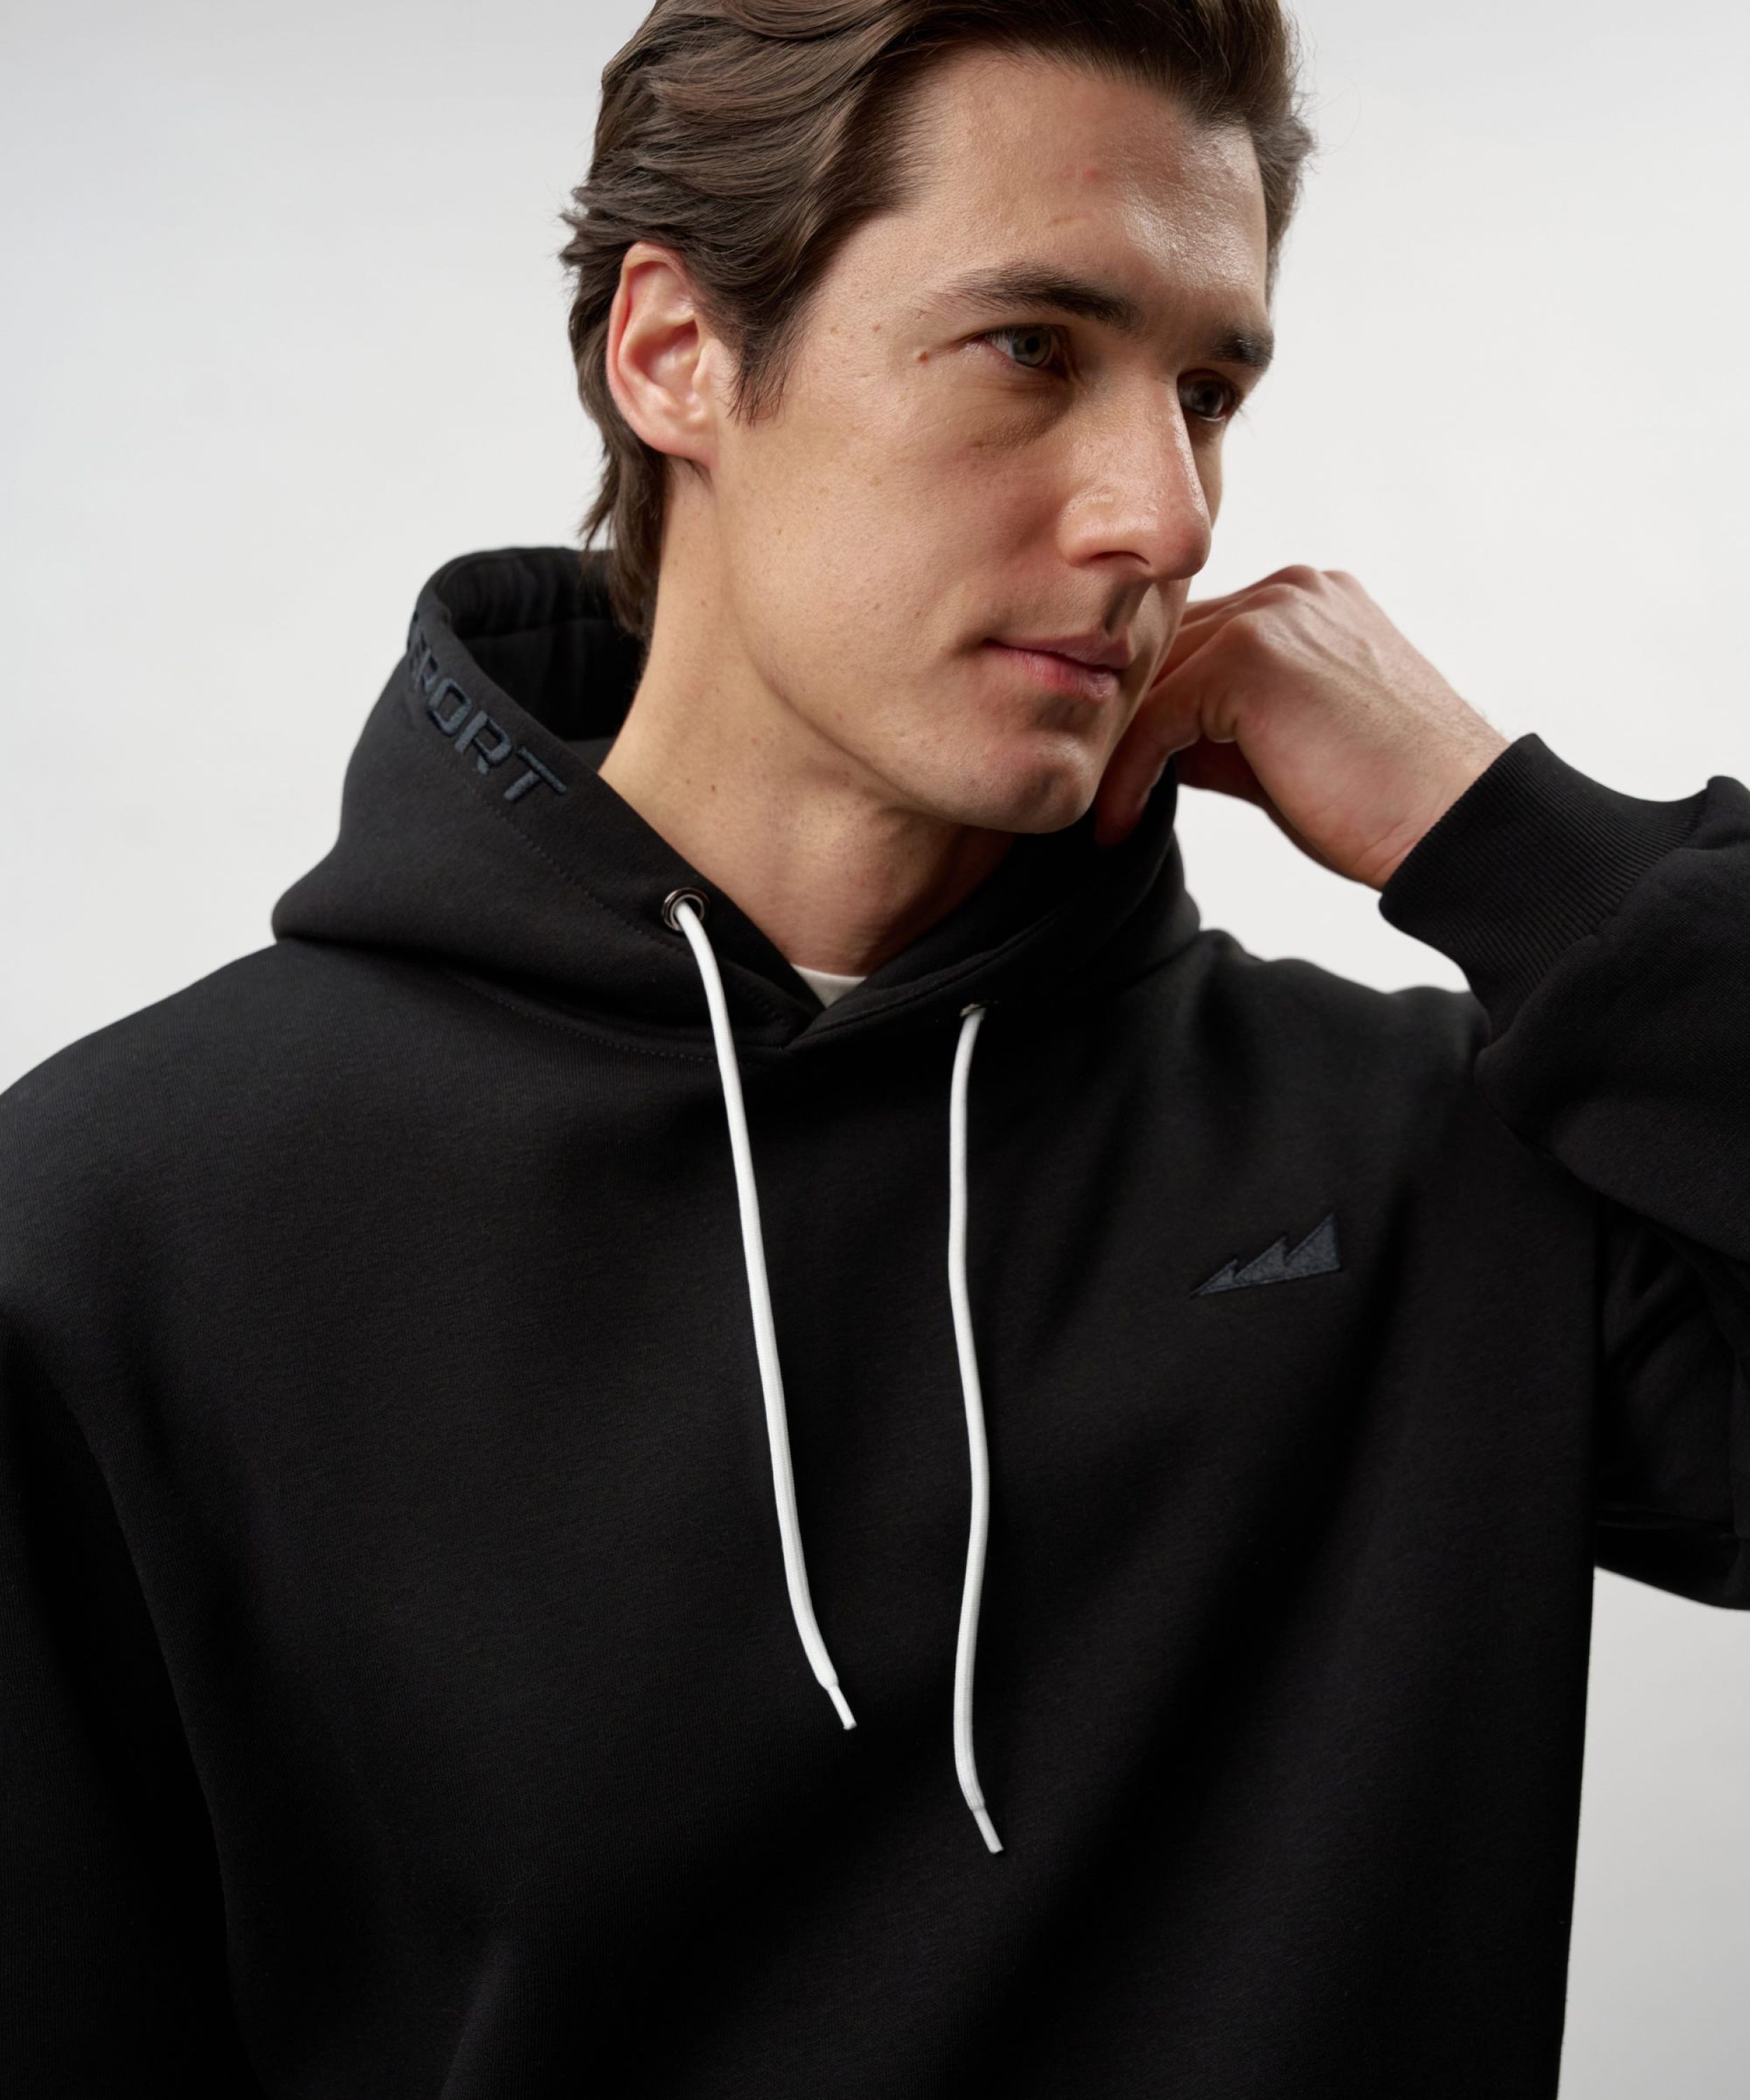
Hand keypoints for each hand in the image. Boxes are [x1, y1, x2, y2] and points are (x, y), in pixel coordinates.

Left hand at [1094, 565, 1509, 888]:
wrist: (1457, 827)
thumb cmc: (1384, 804)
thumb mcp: (1286, 750)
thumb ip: (1219, 728)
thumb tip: (1140, 746)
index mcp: (1307, 603)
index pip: (1195, 642)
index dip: (1148, 707)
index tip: (1111, 774)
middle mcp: (1291, 591)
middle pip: (1166, 652)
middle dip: (1120, 722)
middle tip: (1078, 789)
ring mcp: (1274, 615)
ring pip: (1153, 682)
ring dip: (1115, 752)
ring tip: (1092, 816)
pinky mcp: (1253, 658)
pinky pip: (1157, 718)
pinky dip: (1129, 777)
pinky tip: (1118, 830)